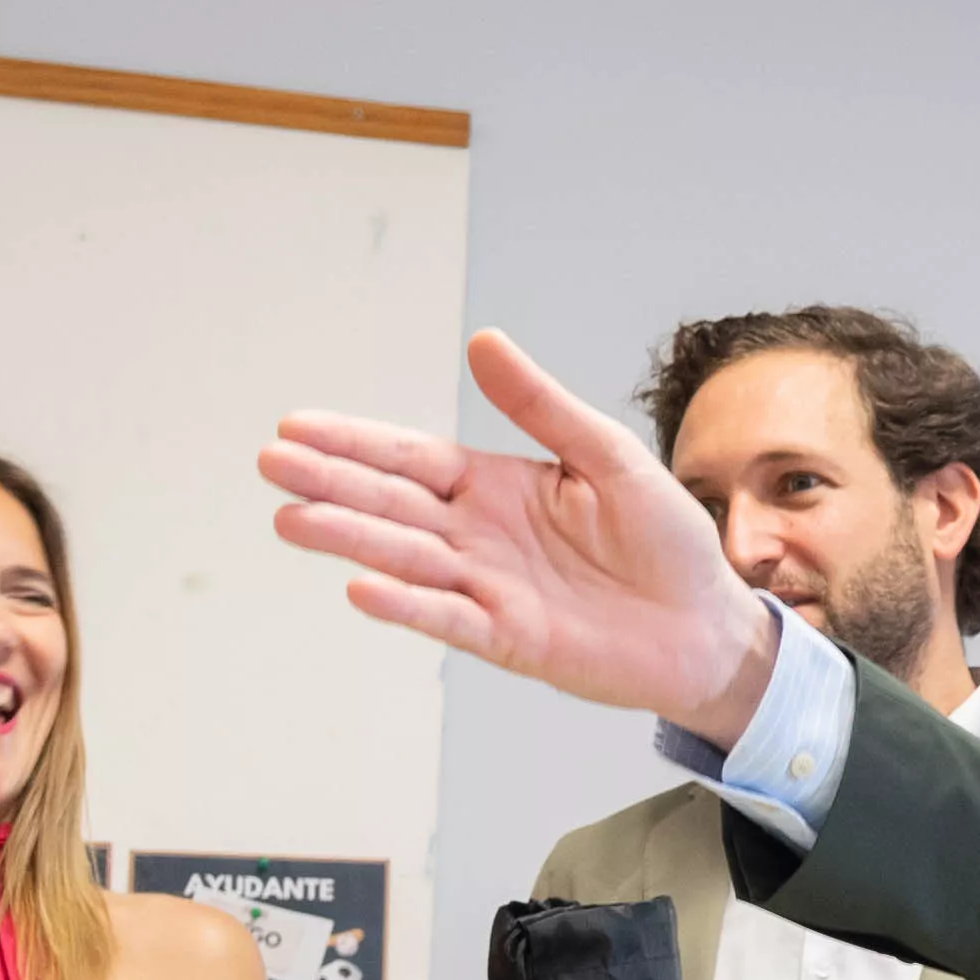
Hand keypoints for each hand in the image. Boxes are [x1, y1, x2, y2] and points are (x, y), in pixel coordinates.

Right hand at [265, 327, 779, 741]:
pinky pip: (450, 619)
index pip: (411, 457)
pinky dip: (408, 607)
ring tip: (291, 519)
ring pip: (406, 559)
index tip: (294, 425)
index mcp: (496, 486)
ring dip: (350, 539)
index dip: (355, 441)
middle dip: (331, 482)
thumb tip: (483, 341)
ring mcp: (488, 588)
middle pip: (392, 504)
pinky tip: (361, 588)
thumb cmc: (665, 540)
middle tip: (271, 463)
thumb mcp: (608, 455)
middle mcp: (479, 536)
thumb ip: (543, 406)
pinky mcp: (509, 638)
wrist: (708, 626)